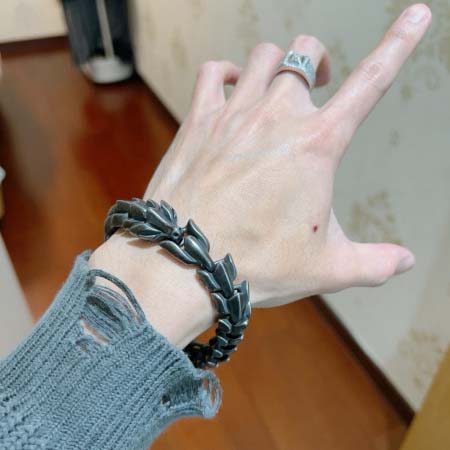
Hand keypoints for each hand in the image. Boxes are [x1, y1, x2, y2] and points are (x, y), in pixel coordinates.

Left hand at [90, 4, 430, 346]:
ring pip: (263, 57)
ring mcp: (233, 114)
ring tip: (277, 88)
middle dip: (317, 65)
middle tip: (318, 88)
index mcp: (317, 145)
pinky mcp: (198, 121)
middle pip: (305, 56)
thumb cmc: (256, 265)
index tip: (416, 15)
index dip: (399, 44)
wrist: (186, 262)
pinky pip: (214, 72)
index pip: (370, 82)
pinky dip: (226, 72)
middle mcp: (276, 116)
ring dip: (277, 65)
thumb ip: (375, 263)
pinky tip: (231, 88)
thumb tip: (405, 261)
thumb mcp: (327, 268)